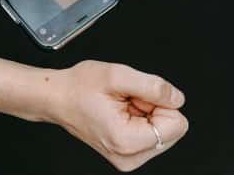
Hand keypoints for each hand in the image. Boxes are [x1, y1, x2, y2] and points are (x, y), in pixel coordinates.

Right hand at [46, 61, 188, 171]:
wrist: (56, 97)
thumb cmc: (77, 88)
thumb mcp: (116, 75)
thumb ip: (153, 86)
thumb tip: (176, 98)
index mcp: (127, 140)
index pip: (177, 124)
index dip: (158, 102)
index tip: (134, 97)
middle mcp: (128, 157)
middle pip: (171, 129)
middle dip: (151, 108)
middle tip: (124, 100)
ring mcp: (127, 158)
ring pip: (162, 131)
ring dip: (145, 112)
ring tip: (119, 105)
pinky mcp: (126, 154)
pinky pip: (150, 134)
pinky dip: (138, 118)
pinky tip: (118, 112)